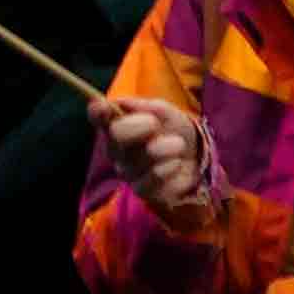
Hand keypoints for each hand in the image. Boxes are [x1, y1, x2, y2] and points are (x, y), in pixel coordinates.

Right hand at [92, 93, 221, 228]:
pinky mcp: (142, 190)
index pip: (98, 117)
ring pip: (139, 159)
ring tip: (178, 145)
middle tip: (154, 123)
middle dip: (137, 126)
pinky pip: (154, 179)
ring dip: (165, 148)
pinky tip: (177, 164)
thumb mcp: (165, 112)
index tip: (102, 106)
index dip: (97, 112)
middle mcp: (116, 149)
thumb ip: (147, 107)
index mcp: (117, 124)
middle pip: (116, 136)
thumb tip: (122, 103)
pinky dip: (171, 168)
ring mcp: (127, 172)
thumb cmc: (173, 129)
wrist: (196, 155)